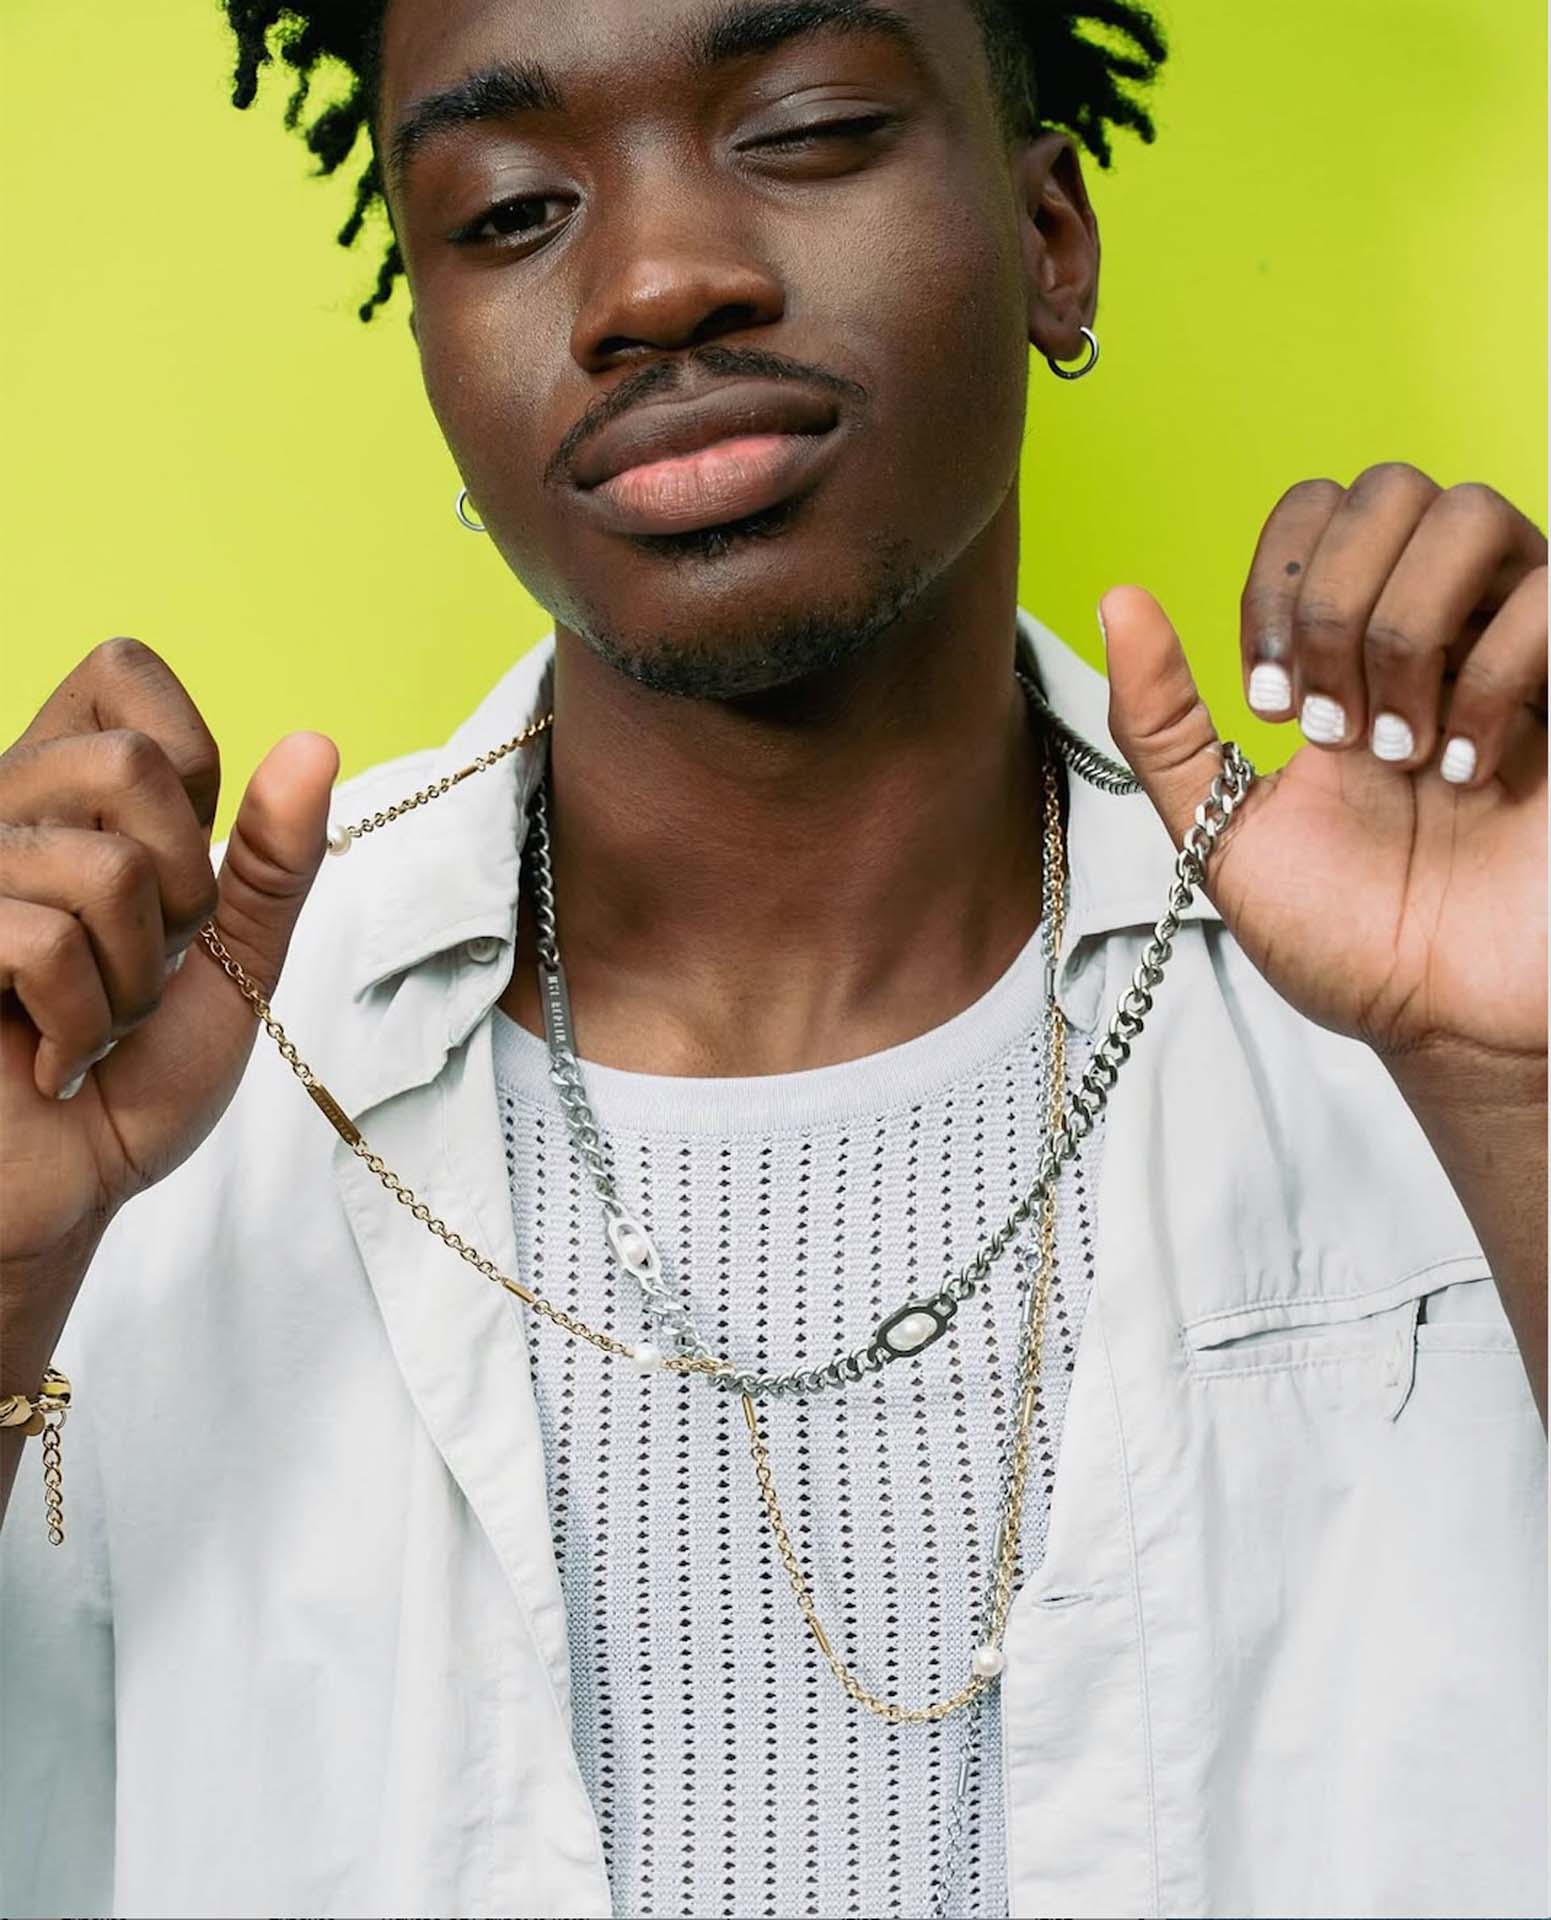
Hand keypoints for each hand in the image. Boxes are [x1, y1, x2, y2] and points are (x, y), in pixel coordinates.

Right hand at [0, 638, 337, 1274]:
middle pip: (132, 765)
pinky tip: (51, 1062)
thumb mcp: (234, 961)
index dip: (187, 757)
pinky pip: (43, 941)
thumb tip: (314, 742)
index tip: (181, 870)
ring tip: (92, 1024)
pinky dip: (79, 1026)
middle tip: (139, 967)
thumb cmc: (133, 1081)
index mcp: (63, 795)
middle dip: (178, 894)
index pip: (121, 668)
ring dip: (131, 980)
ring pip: (104, 867)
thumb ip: (272, 860)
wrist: (60, 1194)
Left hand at [1098, 463, 1546, 1071]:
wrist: (1444, 1026)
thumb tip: (1118, 599)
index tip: (1267, 703)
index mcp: (1350, 651)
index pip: (1318, 510)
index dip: (1277, 579)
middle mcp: (1440, 630)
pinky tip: (1468, 771)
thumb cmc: (1347, 938)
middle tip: (1327, 727)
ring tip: (1398, 749)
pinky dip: (1491, 676)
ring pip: (1473, 513)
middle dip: (1333, 602)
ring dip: (1408, 631)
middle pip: (1391, 487)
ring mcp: (1521, 651)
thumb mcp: (1224, 833)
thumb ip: (1166, 726)